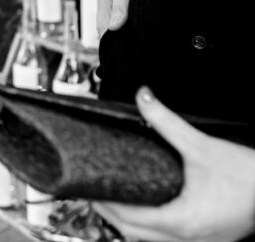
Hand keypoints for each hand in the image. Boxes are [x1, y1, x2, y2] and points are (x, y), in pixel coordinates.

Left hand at [93, 88, 254, 241]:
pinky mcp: (210, 240)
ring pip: (151, 240)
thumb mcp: (201, 146)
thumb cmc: (248, 175)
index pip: (128, 218)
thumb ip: (167, 122)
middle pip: (133, 233)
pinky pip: (168, 240)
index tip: (87, 188)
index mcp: (182, 221)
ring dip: (130, 222)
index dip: (104, 203)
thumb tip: (143, 97)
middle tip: (93, 190)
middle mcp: (189, 239)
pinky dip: (151, 227)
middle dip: (110, 213)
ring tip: (113, 198)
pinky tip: (146, 209)